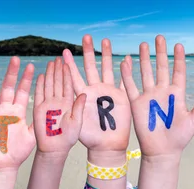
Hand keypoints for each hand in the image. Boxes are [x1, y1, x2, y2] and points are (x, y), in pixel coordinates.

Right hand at [0, 57, 35, 170]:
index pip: (23, 92)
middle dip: (11, 74)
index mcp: (18, 112)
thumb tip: (53, 112)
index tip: (31, 66)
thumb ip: (38, 123)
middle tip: (14, 58)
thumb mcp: (32, 136)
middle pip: (7, 87)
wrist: (3, 166)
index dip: (26, 79)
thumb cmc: (18, 152)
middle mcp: (4, 110)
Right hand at [33, 57, 85, 154]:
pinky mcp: (39, 109)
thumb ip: (79, 107)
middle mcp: (58, 102)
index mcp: (68, 103)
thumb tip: (84, 93)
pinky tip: (40, 75)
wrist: (55, 149)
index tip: (67, 63)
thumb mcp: (77, 122)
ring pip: (48, 86)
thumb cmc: (68, 138)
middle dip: (58, 70)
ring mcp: (48, 105)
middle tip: (59, 58)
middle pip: (57, 82)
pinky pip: (39, 95)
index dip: (67, 74)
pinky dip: (39, 85)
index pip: (68, 85)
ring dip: (49, 74)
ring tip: (51, 63)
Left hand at [62, 35, 131, 153]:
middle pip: (91, 67)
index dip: (70, 64)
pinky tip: (128, 58)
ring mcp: (108, 93)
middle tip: (86, 37)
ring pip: (108, 69)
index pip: (73, 76)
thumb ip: (79, 106)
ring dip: (107, 55)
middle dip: (89, 52)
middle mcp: (94, 91)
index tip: (65, 51)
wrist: (105, 146)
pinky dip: (127, 70)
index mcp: (81, 95)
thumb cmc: (88, 138)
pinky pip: (125, 81)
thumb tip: (82, 92)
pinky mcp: (121, 98)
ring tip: (105, 40)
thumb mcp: (78, 122)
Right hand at [120, 35, 193, 157]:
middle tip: (159, 38)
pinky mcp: (137, 103)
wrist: (162, 151)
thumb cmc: (179, 138)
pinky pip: (131, 86)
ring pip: (146, 73)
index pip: (178, 72)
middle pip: (161, 67)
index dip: (178, 59)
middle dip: (160, 53)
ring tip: (143, 45)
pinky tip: (126, 62)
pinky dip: (128, 74)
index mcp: (177, 94)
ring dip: (144, 59)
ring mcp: (149, 96)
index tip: (178, 45)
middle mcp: (162, 92)